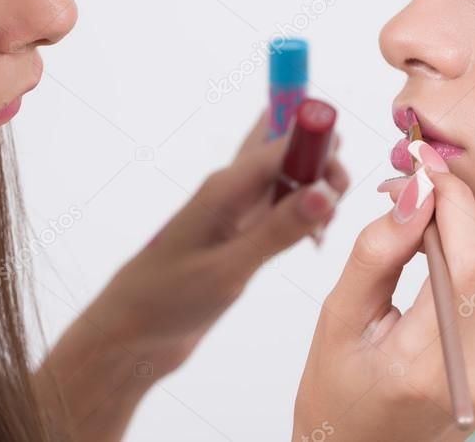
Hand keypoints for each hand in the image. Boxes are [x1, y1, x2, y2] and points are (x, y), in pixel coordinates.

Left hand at [45, 109, 348, 441]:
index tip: (342, 179)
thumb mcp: (228, 269)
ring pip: (288, 176)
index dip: (320, 145)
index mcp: (224, 186)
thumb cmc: (167, 299)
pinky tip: (312, 241)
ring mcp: (236, 210)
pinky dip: (304, 213)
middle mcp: (231, 188)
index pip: (282, 141)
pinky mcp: (240, 233)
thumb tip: (325, 190)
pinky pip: (281, 206)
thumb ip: (278, 230)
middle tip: (336, 205)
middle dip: (322, 160)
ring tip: (324, 229)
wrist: (131, 333)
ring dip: (316, 189)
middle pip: (286, 146)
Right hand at [293, 149, 474, 441]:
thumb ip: (375, 253)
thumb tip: (412, 193)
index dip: (450, 198)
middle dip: (460, 201)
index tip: (419, 167)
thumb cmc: (338, 391)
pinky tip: (444, 248)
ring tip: (426, 217)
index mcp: (429, 364)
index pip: (470, 258)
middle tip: (412, 189)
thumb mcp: (337, 318)